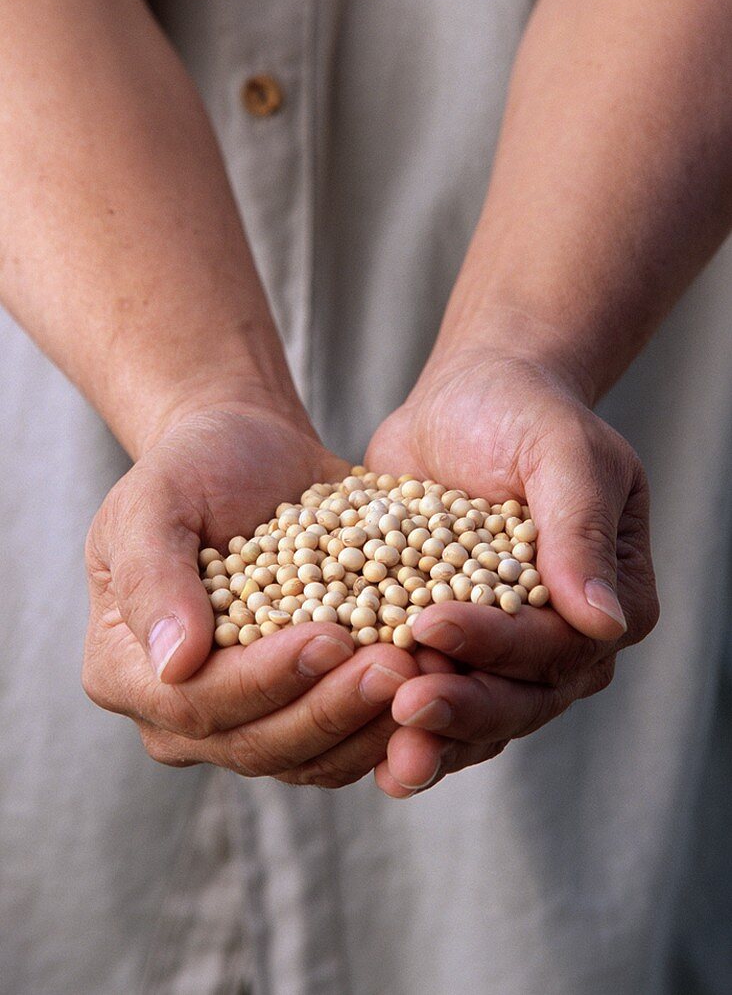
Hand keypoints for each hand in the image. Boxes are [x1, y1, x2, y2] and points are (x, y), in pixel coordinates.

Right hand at [82, 406, 419, 786]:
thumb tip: (174, 661)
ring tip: (427, 676)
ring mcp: (245, 720)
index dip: (265, 679)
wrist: (251, 456)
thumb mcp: (154, 499)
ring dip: (372, 725)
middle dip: (331, 708)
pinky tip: (437, 684)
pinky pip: (347, 740)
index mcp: (126, 670)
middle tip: (399, 666)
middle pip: (258, 742)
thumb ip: (152, 574)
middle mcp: (180, 714)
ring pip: (310, 757)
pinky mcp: (302, 709)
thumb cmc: (193, 468)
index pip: (196, 701)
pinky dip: (392, 721)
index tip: (330, 639)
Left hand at [365, 354, 659, 795]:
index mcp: (616, 602)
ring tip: (384, 756)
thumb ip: (579, 531)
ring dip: (432, 737)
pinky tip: (361, 741)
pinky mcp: (455, 651)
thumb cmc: (524, 415)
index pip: (557, 645)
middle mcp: (568, 642)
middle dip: (461, 708)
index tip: (432, 627)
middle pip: (520, 699)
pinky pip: (435, 695)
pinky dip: (399, 721)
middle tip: (404, 707)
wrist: (469, 402)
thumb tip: (604, 622)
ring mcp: (509, 655)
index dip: (497, 646)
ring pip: (478, 716)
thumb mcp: (561, 454)